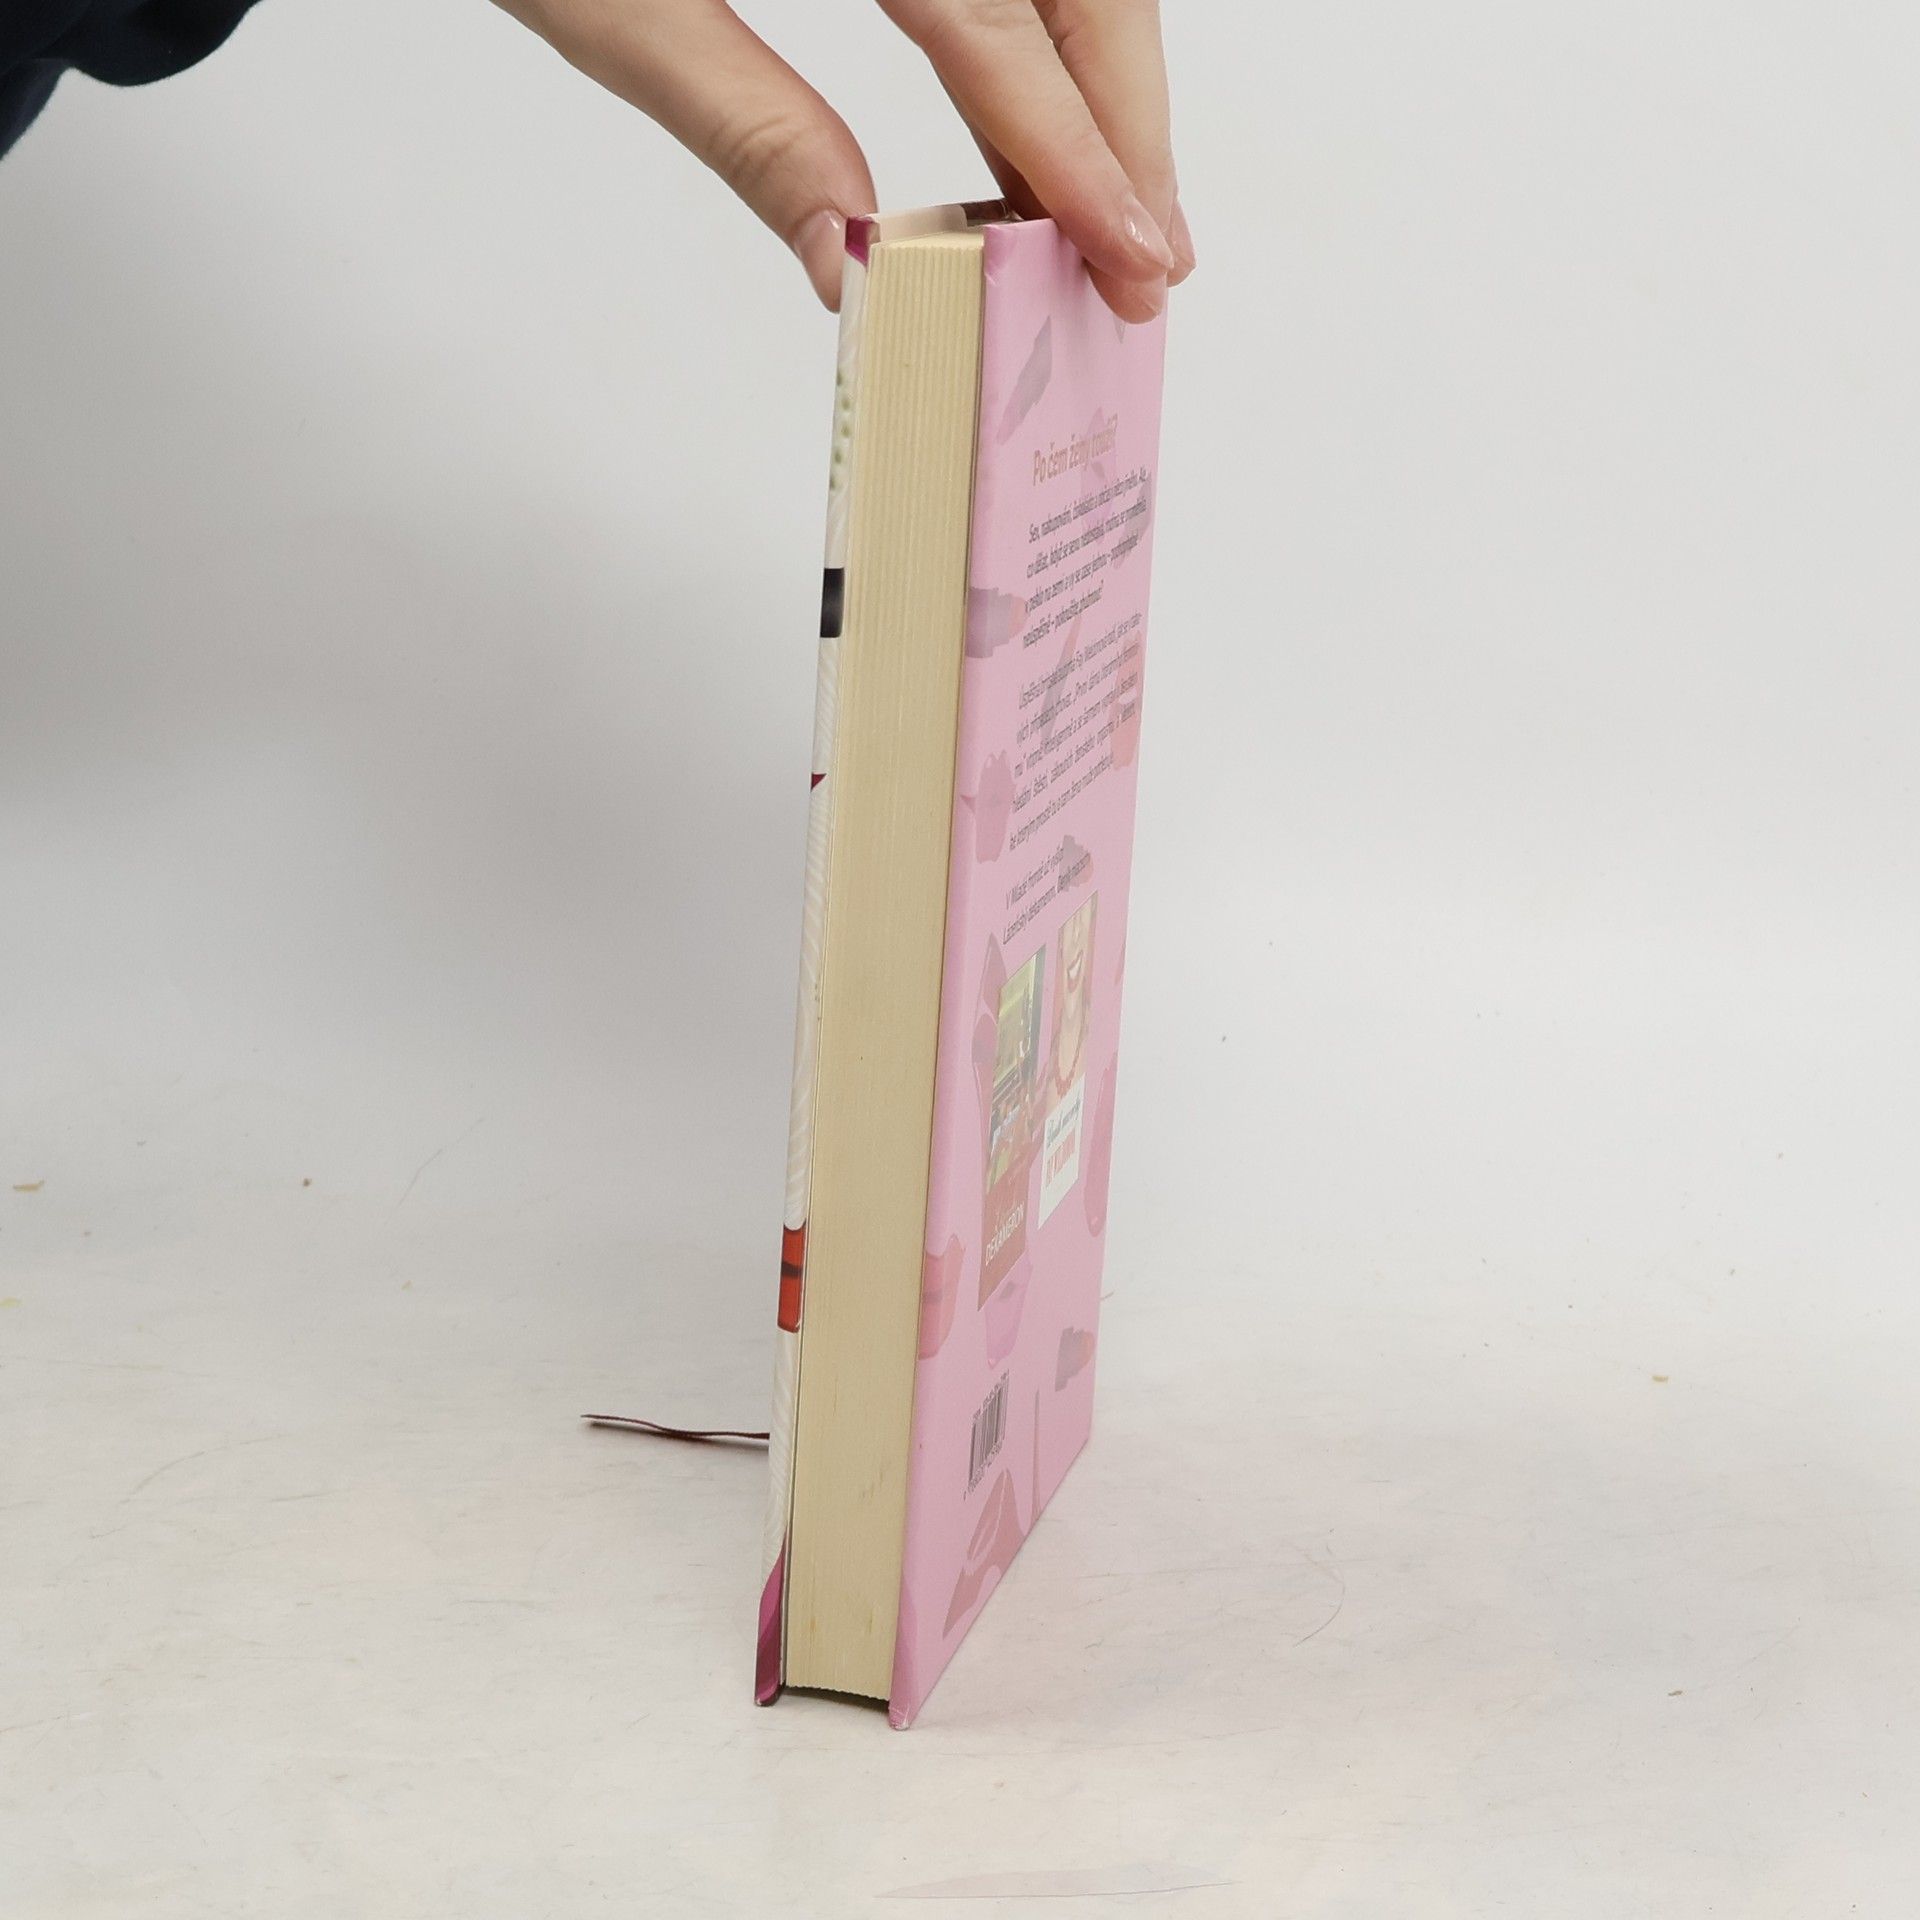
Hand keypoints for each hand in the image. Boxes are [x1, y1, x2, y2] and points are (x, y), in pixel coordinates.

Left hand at [491, 0, 1193, 320]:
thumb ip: (746, 123)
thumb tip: (853, 262)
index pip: (1000, 18)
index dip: (1077, 146)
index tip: (1131, 253)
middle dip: (1125, 117)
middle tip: (1148, 258)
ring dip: (1099, 75)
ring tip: (1113, 206)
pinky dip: (1040, 24)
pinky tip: (1043, 115)